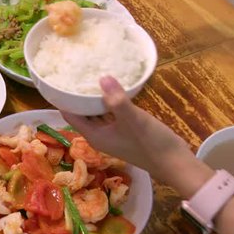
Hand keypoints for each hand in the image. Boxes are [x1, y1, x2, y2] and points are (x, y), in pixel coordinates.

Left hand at [60, 76, 194, 181]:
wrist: (174, 162)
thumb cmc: (150, 143)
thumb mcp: (133, 119)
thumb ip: (117, 101)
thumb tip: (103, 78)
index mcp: (94, 134)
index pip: (69, 114)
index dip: (62, 98)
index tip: (59, 79)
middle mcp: (99, 134)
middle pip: (80, 112)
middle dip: (76, 94)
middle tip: (73, 71)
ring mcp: (112, 132)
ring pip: (95, 112)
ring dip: (92, 97)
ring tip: (88, 74)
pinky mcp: (124, 129)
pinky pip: (109, 113)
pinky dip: (107, 101)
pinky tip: (111, 87)